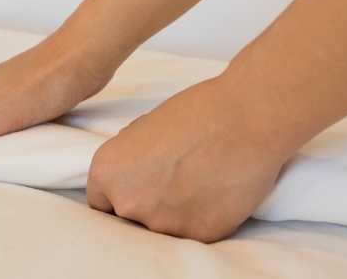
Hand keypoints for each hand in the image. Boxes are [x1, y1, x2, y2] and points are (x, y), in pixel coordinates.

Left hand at [86, 76, 288, 241]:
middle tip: (172, 179)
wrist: (247, 119)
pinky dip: (200, 217)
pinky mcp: (199, 235)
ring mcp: (163, 224)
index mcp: (107, 172)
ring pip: (160, 227)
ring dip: (173, 211)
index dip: (120, 192)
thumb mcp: (144, 126)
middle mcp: (128, 203)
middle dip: (145, 201)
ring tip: (197, 181)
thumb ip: (129, 156)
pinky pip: (191, 232)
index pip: (100, 201)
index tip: (137, 185)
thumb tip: (130, 171)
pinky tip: (214, 191)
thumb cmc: (197, 112)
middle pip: (128, 216)